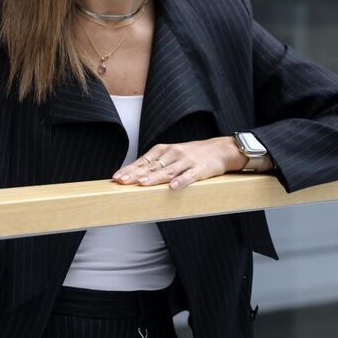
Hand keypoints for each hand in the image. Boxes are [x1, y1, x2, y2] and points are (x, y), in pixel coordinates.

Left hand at [112, 137, 250, 188]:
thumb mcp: (172, 155)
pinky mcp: (200, 169)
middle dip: (135, 174)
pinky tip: (173, 187)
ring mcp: (186, 161)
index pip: (143, 160)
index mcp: (164, 150)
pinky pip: (189, 176)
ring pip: (167, 171)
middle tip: (122, 181)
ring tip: (141, 184)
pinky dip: (181, 181)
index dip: (130, 169)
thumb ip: (156, 163)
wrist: (220, 149)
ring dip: (154, 178)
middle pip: (151, 166)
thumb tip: (136, 175)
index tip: (117, 177)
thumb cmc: (192, 154)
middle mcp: (173, 153)